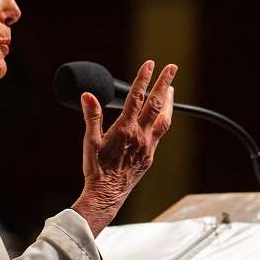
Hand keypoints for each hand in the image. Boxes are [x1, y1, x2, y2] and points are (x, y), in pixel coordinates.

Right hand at [72, 60, 175, 233]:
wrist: (107, 195)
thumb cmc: (96, 169)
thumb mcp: (90, 141)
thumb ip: (91, 116)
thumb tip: (87, 95)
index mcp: (125, 129)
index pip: (136, 98)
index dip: (143, 79)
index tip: (149, 64)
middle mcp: (141, 135)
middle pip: (156, 104)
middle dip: (164, 83)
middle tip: (172, 67)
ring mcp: (148, 146)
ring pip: (164, 119)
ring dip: (168, 102)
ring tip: (170, 89)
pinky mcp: (150, 156)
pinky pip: (160, 133)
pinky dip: (163, 119)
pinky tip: (161, 116)